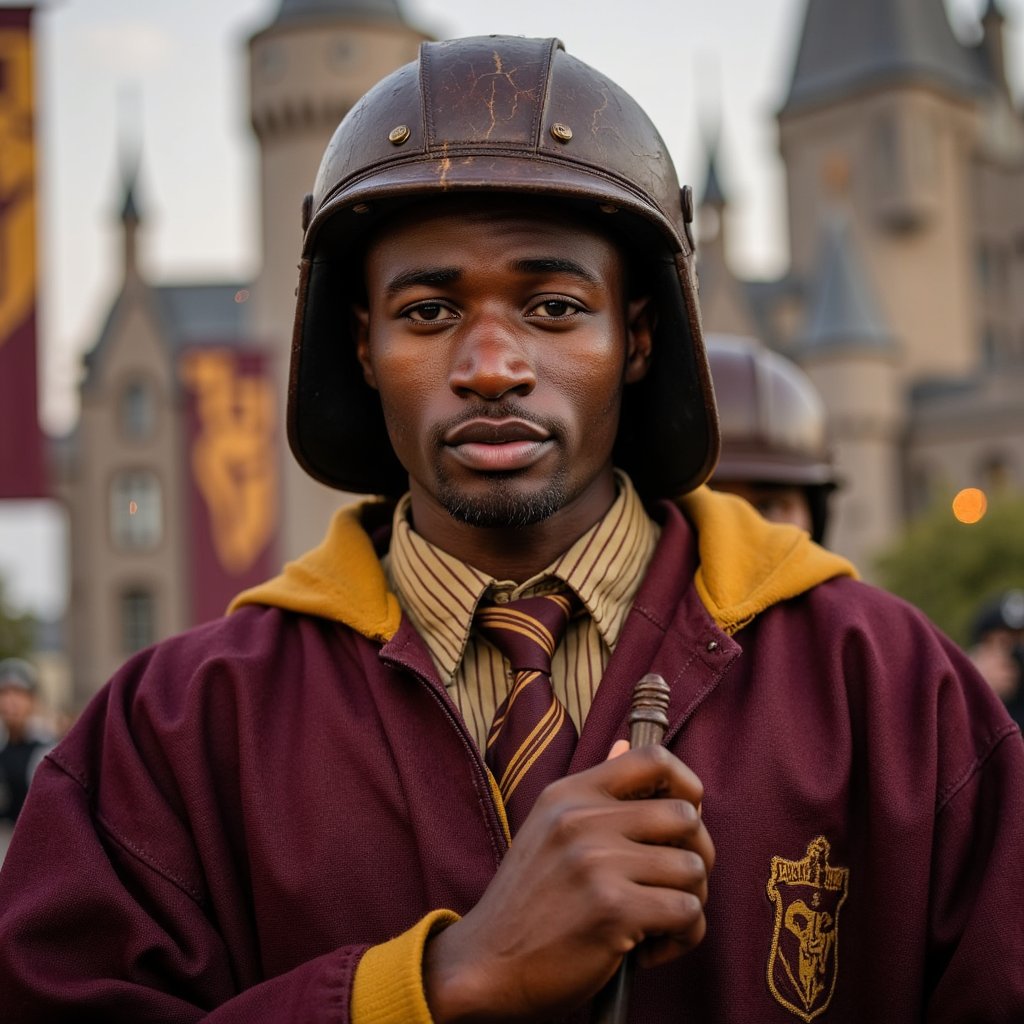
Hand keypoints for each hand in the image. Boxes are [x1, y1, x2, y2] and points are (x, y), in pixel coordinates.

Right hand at [423, 745, 713, 1021]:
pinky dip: (682, 937)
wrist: (486, 966)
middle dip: (698, 853)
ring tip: (659, 922)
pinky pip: (687, 912)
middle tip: (676, 884)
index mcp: (569, 794)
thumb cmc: (527, 904)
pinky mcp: (612, 909)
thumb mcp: (549, 830)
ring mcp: (596, 862)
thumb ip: (594, 792)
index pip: (651, 757)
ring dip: (690, 902)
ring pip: (692, 867)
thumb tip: (624, 742)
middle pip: (685, 815)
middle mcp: (581, 819)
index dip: (686, 782)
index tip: (690, 813)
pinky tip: (651, 949)